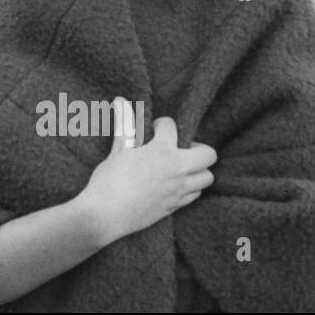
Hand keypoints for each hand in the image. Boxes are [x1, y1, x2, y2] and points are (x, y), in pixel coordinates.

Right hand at [76, 100, 216, 246]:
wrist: (106, 215)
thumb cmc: (109, 180)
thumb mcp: (118, 149)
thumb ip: (125, 123)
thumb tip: (120, 100)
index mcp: (162, 151)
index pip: (172, 126)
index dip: (161, 124)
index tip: (152, 129)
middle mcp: (177, 170)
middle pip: (208, 154)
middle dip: (196, 147)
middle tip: (177, 148)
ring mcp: (179, 190)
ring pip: (206, 177)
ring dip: (196, 169)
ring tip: (177, 166)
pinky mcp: (176, 206)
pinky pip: (195, 194)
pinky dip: (189, 186)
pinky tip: (173, 183)